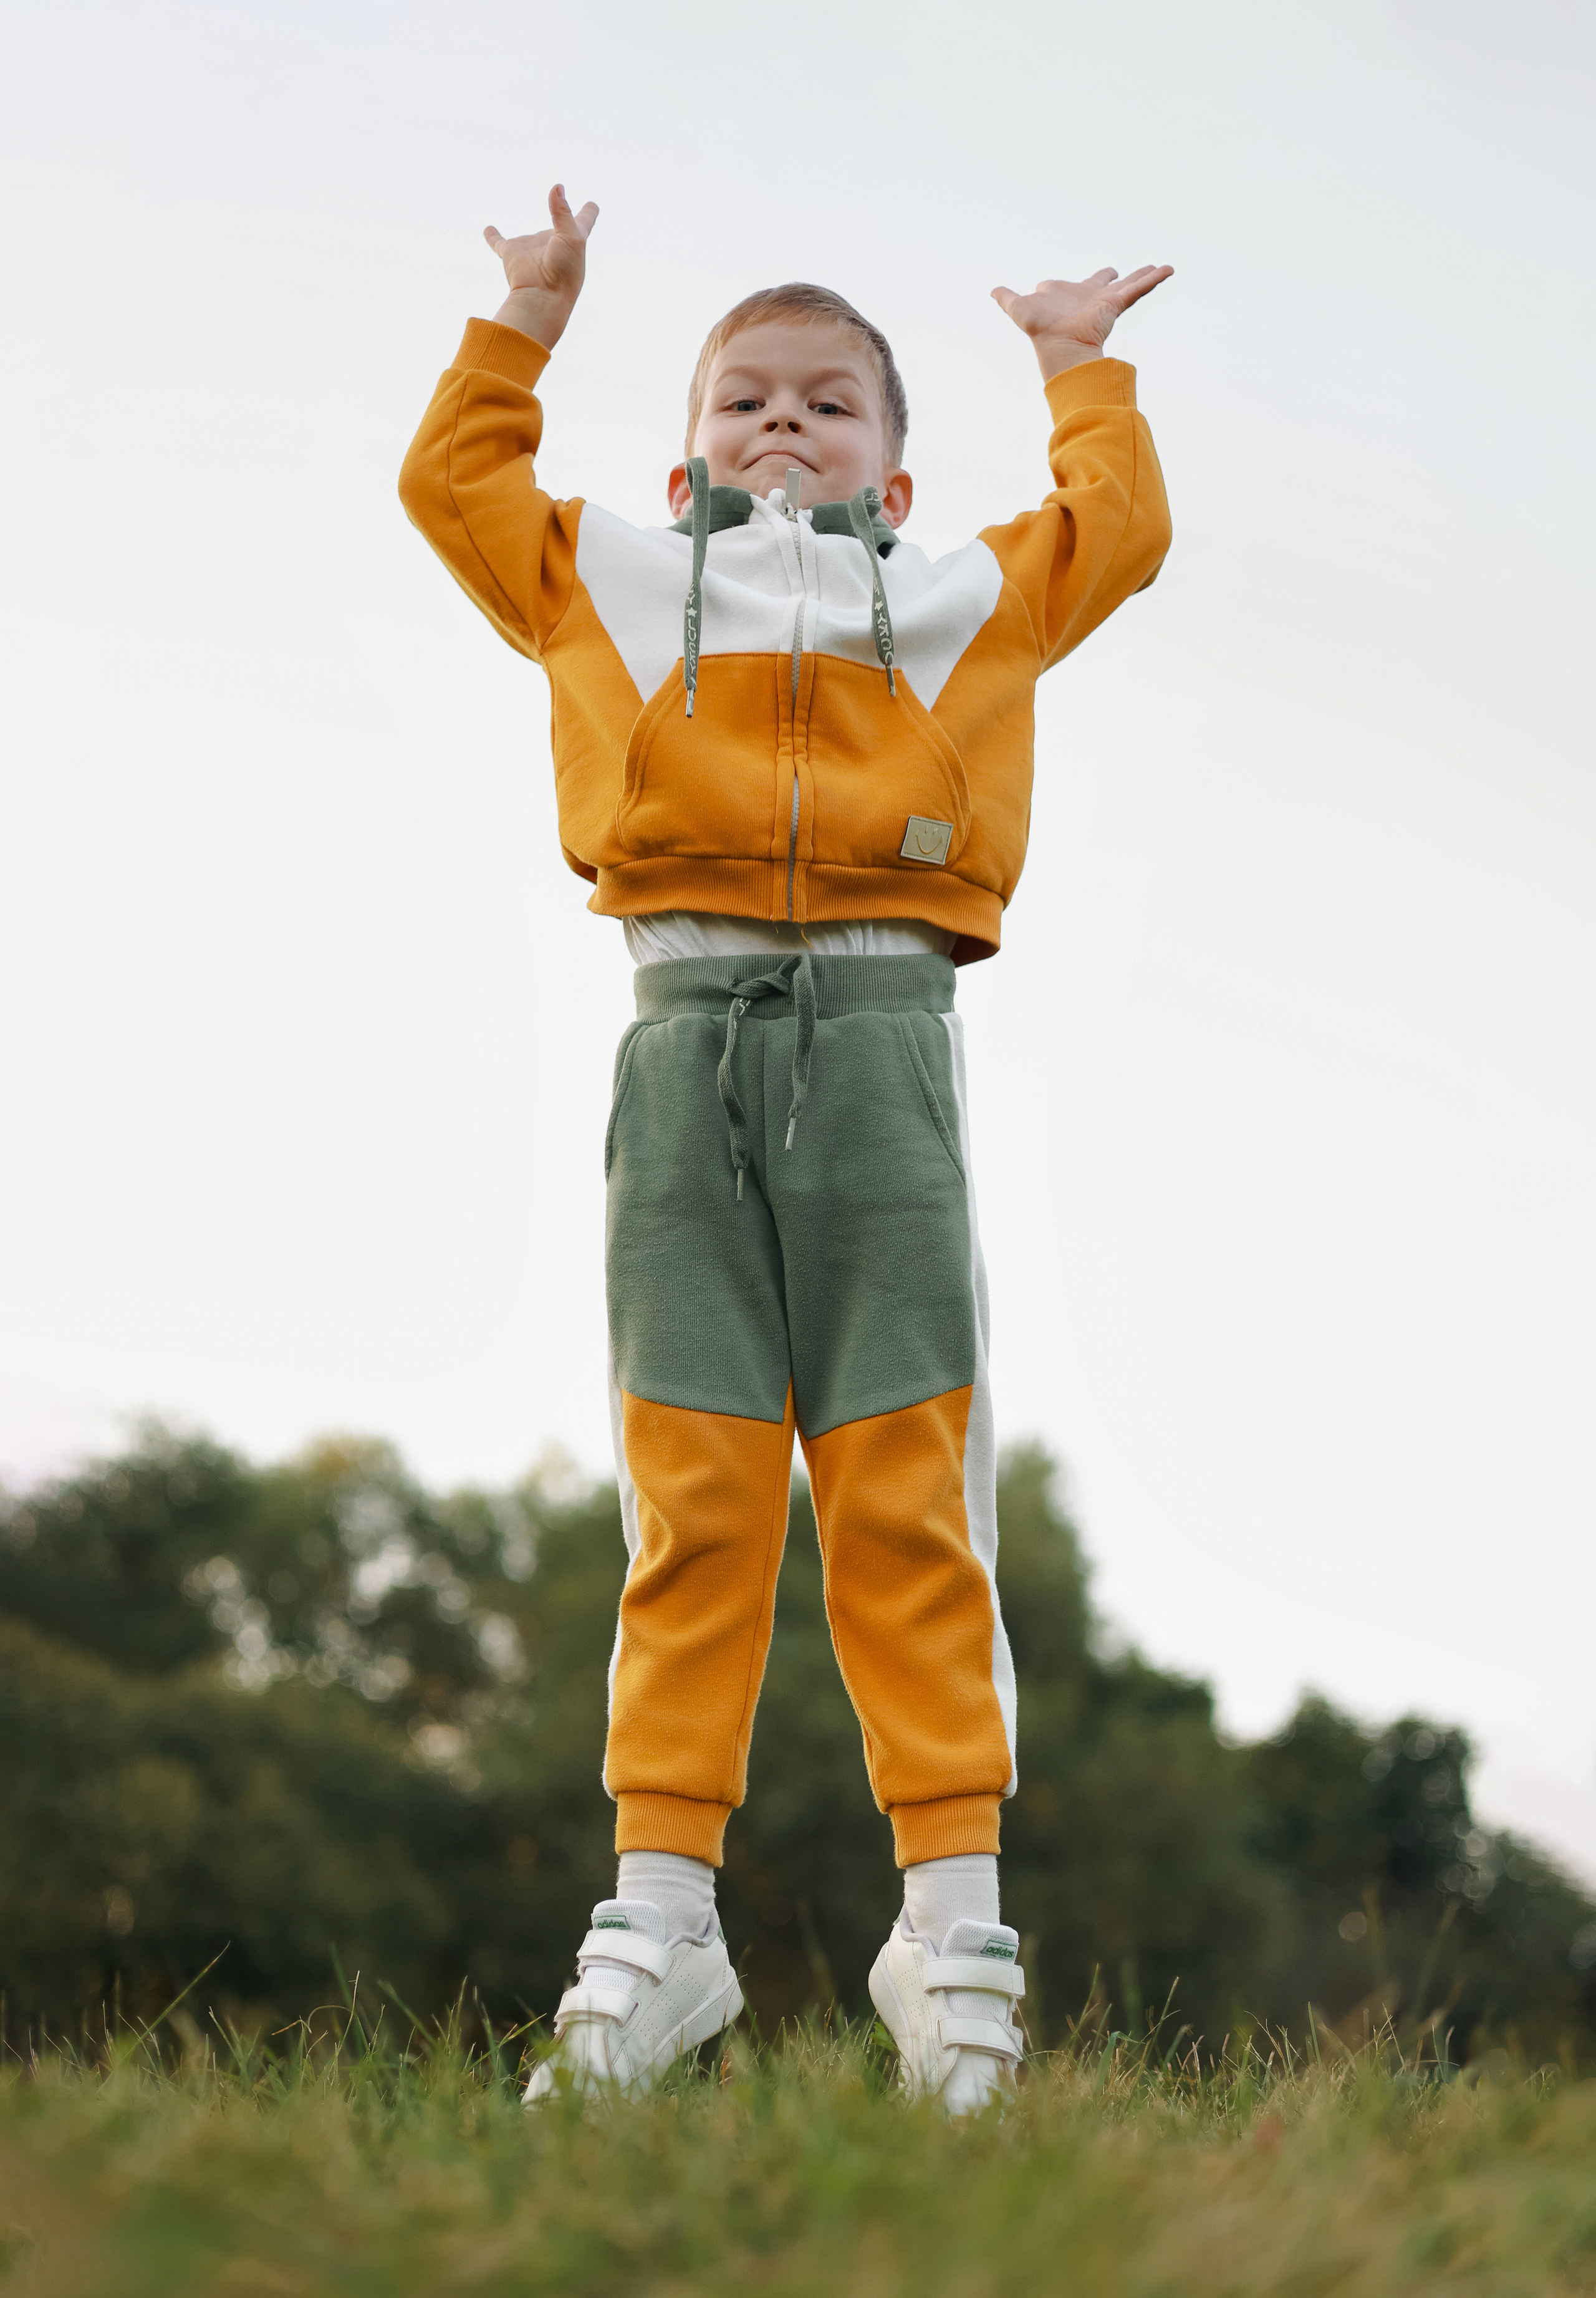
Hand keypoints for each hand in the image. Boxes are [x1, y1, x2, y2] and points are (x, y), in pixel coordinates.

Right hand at [484, 184, 598, 348]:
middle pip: (558, 229)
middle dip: (561, 224)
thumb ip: (562, 211)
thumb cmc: (563, 271)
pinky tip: (488, 229)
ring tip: (530, 243)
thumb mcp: (570, 237)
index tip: (592, 205)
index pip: (584, 221)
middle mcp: (553, 244)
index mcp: (573, 240)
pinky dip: (492, 236)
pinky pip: (498, 242)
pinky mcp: (512, 254)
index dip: (589, 212)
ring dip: (529, 239)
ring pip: (529, 239)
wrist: (542, 298)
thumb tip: (557, 187)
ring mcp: (532, 249)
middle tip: (562, 213)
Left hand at [992, 264, 1171, 378]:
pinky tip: (1168, 269)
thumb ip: (1006, 298)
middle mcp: (1088, 298)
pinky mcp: (1116, 303)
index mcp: (1069, 297)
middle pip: (1104, 284)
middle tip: (1118, 273)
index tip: (1057, 288)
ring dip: (1145, 275)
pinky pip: (1138, 288)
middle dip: (1112, 278)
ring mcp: (1104, 301)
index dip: (1063, 286)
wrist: (1058, 344)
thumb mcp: (1018, 307)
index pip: (1071, 287)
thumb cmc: (1038, 329)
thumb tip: (992, 291)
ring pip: (1129, 284)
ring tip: (1161, 267)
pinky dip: (1154, 278)